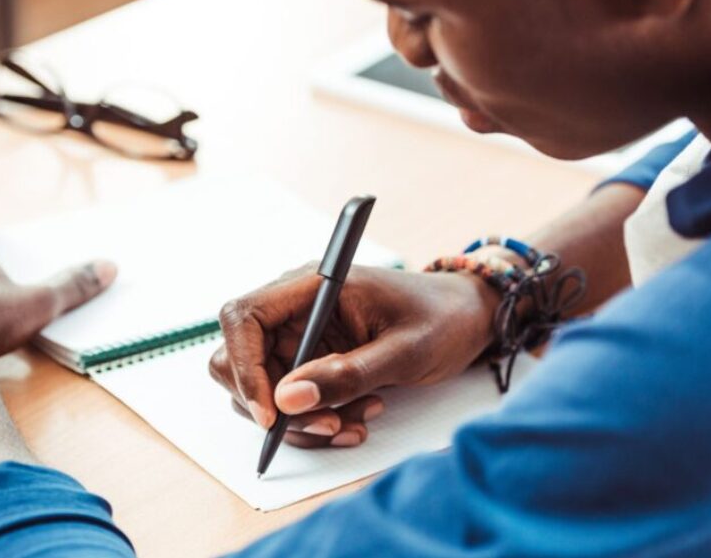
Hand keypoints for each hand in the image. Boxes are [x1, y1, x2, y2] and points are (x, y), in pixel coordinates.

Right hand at [209, 265, 500, 447]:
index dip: (243, 366)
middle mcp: (297, 309)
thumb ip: (347, 375)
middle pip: (242, 361)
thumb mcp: (404, 351)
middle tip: (327, 425)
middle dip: (275, 405)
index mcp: (313, 286)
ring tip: (358, 420)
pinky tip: (360, 417)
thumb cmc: (443, 319)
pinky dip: (318, 421)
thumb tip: (286, 399)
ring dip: (303, 420)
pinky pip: (293, 402)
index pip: (243, 317)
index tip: (271, 413)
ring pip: (267, 391)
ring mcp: (302, 338)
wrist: (468, 319)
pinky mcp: (313, 363)